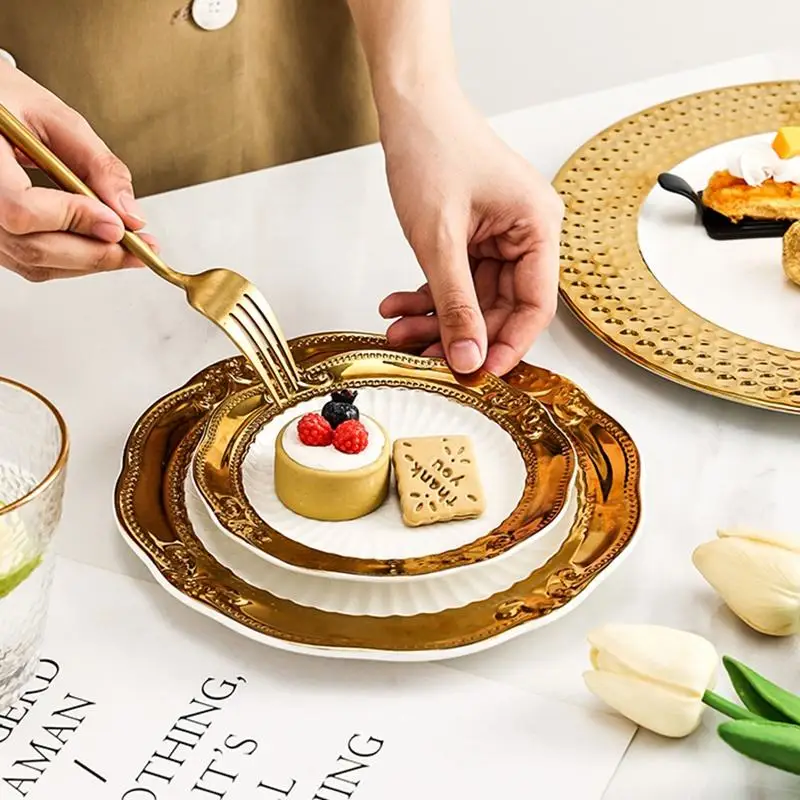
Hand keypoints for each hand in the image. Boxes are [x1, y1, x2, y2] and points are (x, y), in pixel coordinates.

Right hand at [0, 62, 154, 281]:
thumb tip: (132, 218)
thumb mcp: (57, 119)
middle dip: (97, 253)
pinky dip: (74, 261)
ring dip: (91, 261)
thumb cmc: (10, 104)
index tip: (118, 224)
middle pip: (33, 247)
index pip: (20, 210)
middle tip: (142, 248)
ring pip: (36, 263)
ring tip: (132, 249)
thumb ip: (98, 166)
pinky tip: (101, 246)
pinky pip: (33, 264)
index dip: (72, 220)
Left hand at [378, 88, 562, 375]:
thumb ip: (455, 304)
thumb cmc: (433, 149)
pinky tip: (398, 306)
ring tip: (399, 331)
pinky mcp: (474, 237)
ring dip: (435, 318)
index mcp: (538, 228)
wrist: (409, 106)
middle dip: (458, 333)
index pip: (535, 306)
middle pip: (501, 307)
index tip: (477, 374)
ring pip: (473, 298)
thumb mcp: (440, 239)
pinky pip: (456, 280)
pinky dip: (428, 295)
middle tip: (423, 357)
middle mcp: (526, 234)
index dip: (508, 346)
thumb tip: (469, 359)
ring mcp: (500, 236)